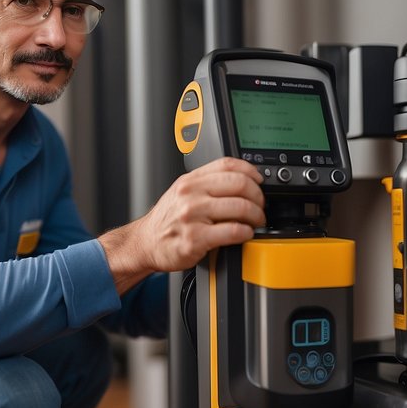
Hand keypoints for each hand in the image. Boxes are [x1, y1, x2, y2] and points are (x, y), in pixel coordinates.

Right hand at [99, 157, 265, 293]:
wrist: (146, 242)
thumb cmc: (168, 220)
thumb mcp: (182, 192)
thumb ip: (207, 183)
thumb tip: (241, 181)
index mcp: (191, 180)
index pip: (228, 164)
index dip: (250, 171)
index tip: (259, 181)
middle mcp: (191, 194)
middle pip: (239, 184)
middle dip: (258, 197)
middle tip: (260, 207)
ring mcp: (192, 216)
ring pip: (240, 207)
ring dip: (256, 216)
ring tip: (255, 222)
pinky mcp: (195, 239)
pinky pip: (232, 231)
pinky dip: (246, 233)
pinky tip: (245, 234)